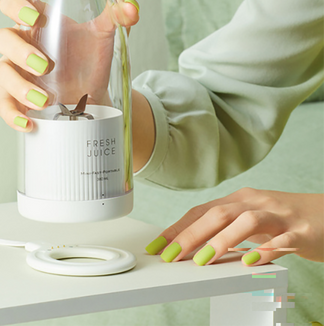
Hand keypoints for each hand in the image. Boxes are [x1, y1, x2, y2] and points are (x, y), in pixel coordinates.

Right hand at [0, 0, 139, 131]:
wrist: (92, 96)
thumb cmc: (89, 59)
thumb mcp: (104, 35)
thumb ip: (117, 16)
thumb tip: (131, 6)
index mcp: (36, 22)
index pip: (11, 3)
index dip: (16, 6)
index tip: (35, 17)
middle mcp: (20, 45)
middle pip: (2, 38)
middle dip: (21, 51)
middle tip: (46, 66)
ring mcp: (14, 72)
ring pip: (0, 73)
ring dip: (19, 86)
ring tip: (45, 100)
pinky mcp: (14, 98)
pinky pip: (2, 106)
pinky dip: (11, 114)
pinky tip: (27, 122)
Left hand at [145, 187, 323, 264]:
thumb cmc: (283, 219)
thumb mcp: (250, 218)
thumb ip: (225, 227)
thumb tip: (192, 243)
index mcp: (240, 199)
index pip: (202, 210)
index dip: (178, 227)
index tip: (158, 244)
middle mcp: (255, 203)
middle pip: (218, 214)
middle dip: (190, 235)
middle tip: (170, 255)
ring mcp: (278, 216)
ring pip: (247, 222)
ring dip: (222, 241)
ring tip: (202, 260)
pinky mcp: (301, 232)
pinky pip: (283, 240)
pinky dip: (266, 250)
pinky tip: (251, 261)